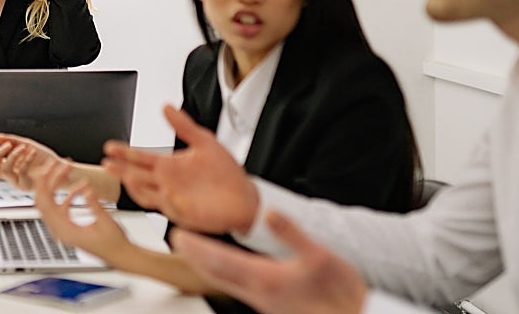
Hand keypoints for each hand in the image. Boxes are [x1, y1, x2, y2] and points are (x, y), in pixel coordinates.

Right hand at [0, 133, 62, 189]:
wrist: (60, 168)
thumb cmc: (45, 158)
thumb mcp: (27, 145)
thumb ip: (13, 141)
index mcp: (9, 166)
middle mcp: (11, 175)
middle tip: (7, 145)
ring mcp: (18, 181)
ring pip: (5, 170)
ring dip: (12, 156)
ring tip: (22, 147)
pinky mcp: (27, 184)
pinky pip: (21, 171)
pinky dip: (26, 159)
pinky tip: (32, 151)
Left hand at [31, 160, 132, 263]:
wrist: (119, 255)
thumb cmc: (114, 244)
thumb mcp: (106, 221)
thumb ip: (94, 205)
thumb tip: (87, 190)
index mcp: (66, 231)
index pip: (46, 204)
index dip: (42, 185)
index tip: (43, 170)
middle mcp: (60, 231)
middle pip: (44, 201)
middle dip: (48, 180)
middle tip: (54, 164)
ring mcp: (63, 229)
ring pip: (51, 202)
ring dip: (57, 185)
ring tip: (67, 169)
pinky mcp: (68, 226)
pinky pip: (60, 207)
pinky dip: (67, 194)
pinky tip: (80, 187)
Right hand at [103, 105, 258, 233]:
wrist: (246, 197)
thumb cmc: (225, 173)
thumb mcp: (203, 141)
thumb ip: (183, 126)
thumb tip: (167, 107)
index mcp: (169, 166)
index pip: (141, 158)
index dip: (125, 152)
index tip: (110, 147)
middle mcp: (167, 183)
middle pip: (137, 176)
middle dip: (121, 170)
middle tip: (107, 164)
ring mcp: (174, 200)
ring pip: (147, 195)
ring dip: (136, 187)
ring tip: (128, 177)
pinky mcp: (186, 214)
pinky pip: (171, 209)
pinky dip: (165, 202)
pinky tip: (163, 193)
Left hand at [170, 212, 367, 313]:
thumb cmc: (340, 294)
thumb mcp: (320, 256)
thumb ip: (292, 234)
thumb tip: (269, 213)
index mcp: (265, 278)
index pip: (220, 260)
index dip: (197, 247)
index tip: (178, 235)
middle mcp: (259, 294)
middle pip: (216, 274)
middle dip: (194, 257)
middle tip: (178, 241)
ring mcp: (265, 303)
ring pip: (225, 283)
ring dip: (207, 267)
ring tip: (194, 255)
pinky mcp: (273, 307)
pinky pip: (239, 289)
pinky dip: (224, 276)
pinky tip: (229, 272)